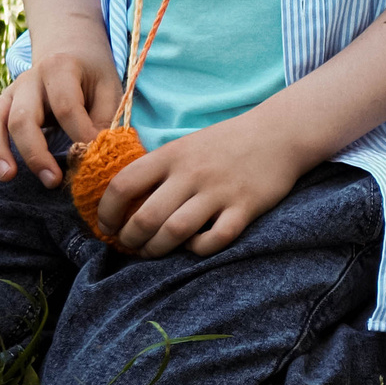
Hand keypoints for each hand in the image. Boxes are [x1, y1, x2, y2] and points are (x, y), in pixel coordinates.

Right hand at [0, 42, 119, 186]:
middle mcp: (28, 80)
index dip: (79, 135)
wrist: (69, 49)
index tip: (91, 158)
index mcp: (60, 68)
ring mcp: (8, 94)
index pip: (66, 106)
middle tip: (52, 181)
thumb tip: (97, 154)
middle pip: (22, 118)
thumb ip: (104, 118)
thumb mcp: (109, 87)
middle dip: (35, 152)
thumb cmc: (92, 75)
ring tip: (8, 176)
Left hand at [93, 112, 309, 258]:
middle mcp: (192, 173)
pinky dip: (198, 249)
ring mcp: (219, 191)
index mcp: (171, 155)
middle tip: (129, 245)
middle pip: (146, 217)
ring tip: (153, 251)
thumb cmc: (225, 143)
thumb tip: (123, 202)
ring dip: (156, 249)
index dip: (107, 211)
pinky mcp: (245, 208)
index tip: (107, 225)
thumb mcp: (186, 145)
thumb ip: (158, 169)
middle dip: (130, 239)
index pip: (123, 185)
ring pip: (175, 232)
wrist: (278, 133)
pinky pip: (214, 239)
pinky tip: (194, 245)